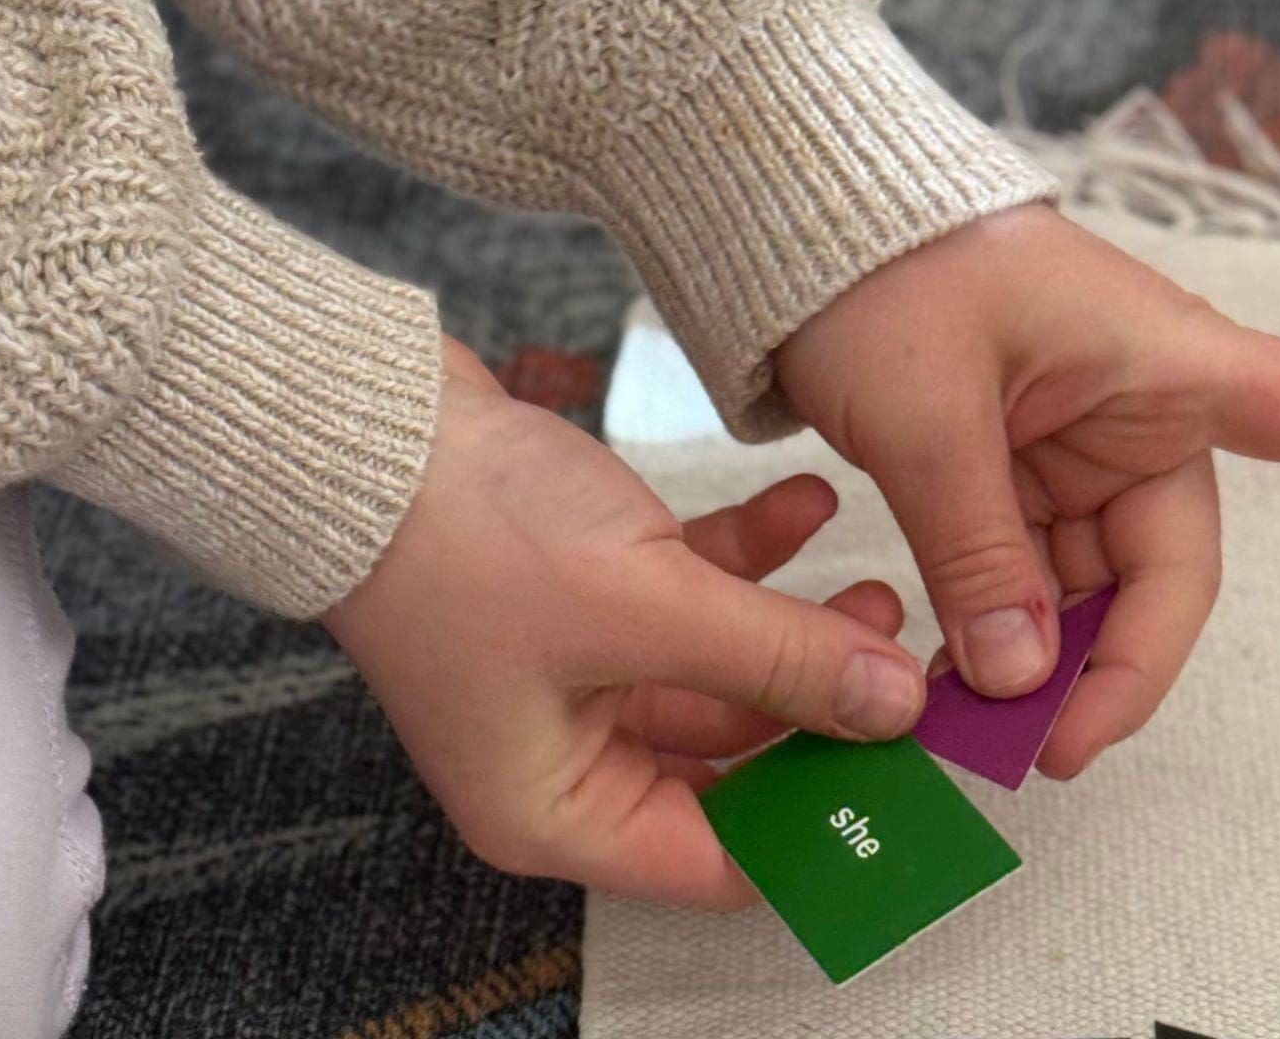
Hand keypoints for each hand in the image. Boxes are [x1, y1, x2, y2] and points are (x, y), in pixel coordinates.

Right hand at [325, 339, 918, 906]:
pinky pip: (691, 599)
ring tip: (877, 586)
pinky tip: (806, 508)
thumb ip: (782, 660)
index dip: (827, 823)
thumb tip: (894, 706)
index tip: (914, 777)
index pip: (727, 861)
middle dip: (828, 711)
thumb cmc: (463, 538)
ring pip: (724, 674)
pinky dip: (747, 561)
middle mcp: (568, 759)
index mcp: (561, 810)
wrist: (365, 419)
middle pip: (738, 766)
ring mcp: (578, 676)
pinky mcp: (587, 600)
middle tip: (910, 670)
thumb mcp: (646, 608)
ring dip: (800, 631)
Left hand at [777, 204, 1279, 777]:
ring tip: (973, 732)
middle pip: (1171, 571)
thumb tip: (1020, 685)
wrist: (809, 229)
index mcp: (1164, 361)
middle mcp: (1140, 411)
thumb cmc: (883, 274)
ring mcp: (1078, 448)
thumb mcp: (928, 417)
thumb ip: (978, 552)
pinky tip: (951, 682)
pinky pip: (1033, 574)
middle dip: (1118, 667)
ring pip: (1096, 589)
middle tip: (1046, 753)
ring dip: (1047, 664)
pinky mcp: (1019, 472)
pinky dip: (1002, 631)